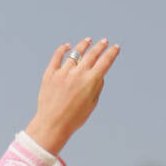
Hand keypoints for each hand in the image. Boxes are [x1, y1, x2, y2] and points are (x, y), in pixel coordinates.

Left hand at [26, 37, 120, 153]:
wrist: (52, 125)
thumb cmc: (74, 118)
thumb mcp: (91, 104)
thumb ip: (97, 87)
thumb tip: (99, 73)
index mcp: (90, 82)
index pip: (105, 62)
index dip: (112, 53)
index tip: (116, 48)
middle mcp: (77, 74)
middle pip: (92, 54)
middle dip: (100, 46)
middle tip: (104, 41)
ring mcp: (63, 72)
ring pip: (75, 52)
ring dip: (83, 45)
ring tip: (88, 41)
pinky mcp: (50, 73)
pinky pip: (57, 56)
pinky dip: (63, 49)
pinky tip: (67, 46)